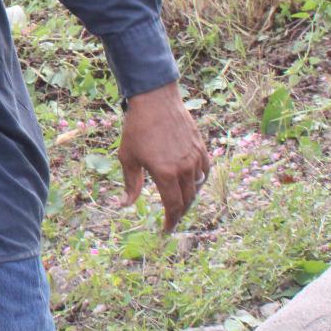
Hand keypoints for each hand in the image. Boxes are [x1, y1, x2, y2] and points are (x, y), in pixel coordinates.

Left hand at [116, 81, 209, 231]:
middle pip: (188, 200)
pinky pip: (205, 170)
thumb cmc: (137, 128)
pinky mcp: (201, 148)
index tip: (166, 230)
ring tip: (179, 202)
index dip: (171, 221)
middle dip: (180, 213)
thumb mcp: (128, 157)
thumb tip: (126, 205)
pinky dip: (199, 180)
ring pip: (197, 186)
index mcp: (165, 173)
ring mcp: (195, 157)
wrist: (155, 100)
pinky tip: (192, 182)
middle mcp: (184, 168)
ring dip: (189, 197)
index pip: (173, 206)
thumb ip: (130, 184)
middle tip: (172, 219)